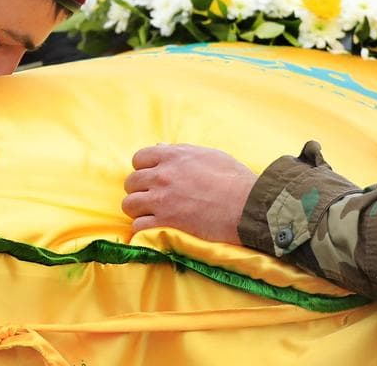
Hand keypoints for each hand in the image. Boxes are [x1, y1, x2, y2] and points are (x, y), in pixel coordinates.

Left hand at [122, 144, 257, 244]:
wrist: (248, 206)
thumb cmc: (235, 179)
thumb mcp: (209, 155)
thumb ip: (181, 152)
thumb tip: (159, 147)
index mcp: (173, 156)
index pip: (139, 159)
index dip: (145, 169)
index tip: (153, 178)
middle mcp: (162, 176)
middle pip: (131, 182)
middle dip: (140, 190)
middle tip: (153, 199)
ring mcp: (161, 200)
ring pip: (129, 204)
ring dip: (139, 210)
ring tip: (153, 214)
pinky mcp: (165, 223)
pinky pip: (137, 226)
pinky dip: (144, 229)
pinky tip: (156, 228)